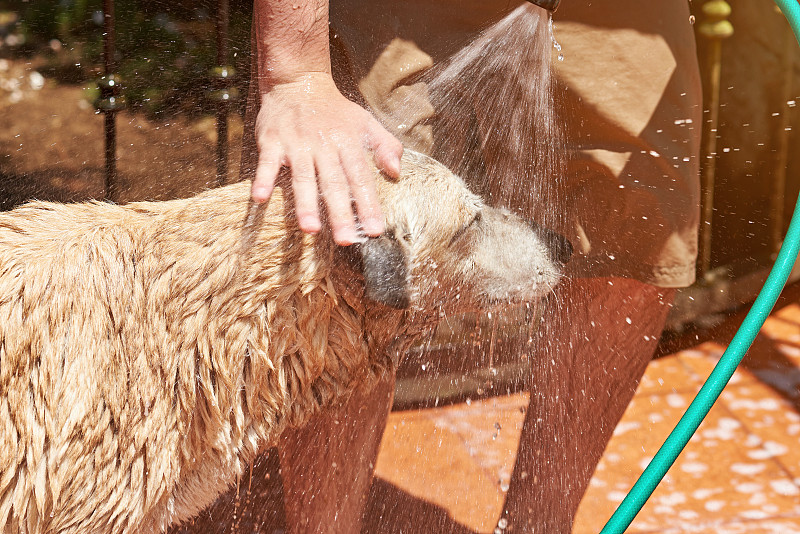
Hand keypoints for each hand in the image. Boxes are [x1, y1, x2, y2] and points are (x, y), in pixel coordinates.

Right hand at [251, 73, 402, 244]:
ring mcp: (297, 143)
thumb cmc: (336, 110)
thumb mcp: (366, 122)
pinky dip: (263, 178)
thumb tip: (397, 172)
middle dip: (340, 213)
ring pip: (303, 176)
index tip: (375, 230)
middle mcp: (324, 144)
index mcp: (348, 142)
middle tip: (346, 240)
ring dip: (305, 203)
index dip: (368, 204)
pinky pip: (267, 162)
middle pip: (334, 183)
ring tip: (311, 229)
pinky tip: (260, 198)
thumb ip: (386, 146)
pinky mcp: (272, 140)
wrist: (298, 81)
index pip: (361, 178)